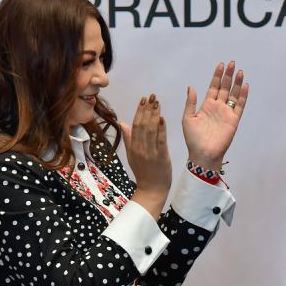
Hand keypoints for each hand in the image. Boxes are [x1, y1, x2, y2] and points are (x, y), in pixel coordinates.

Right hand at [120, 94, 170, 217]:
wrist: (151, 190)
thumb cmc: (144, 172)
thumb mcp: (132, 155)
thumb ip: (128, 139)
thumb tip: (123, 123)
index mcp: (133, 147)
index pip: (135, 125)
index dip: (139, 111)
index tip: (142, 99)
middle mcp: (140, 148)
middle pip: (142, 125)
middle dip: (147, 109)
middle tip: (151, 96)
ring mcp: (150, 153)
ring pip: (150, 130)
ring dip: (154, 115)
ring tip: (157, 102)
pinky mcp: (161, 157)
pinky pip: (160, 140)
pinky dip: (161, 129)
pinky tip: (162, 118)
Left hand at [182, 61, 249, 169]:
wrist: (203, 153)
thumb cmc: (193, 139)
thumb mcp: (187, 118)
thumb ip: (190, 102)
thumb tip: (191, 87)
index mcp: (206, 105)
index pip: (213, 87)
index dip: (217, 76)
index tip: (220, 65)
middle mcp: (218, 107)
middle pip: (224, 88)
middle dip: (228, 75)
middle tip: (232, 63)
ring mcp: (226, 113)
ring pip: (233, 94)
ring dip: (236, 83)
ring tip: (239, 71)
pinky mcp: (233, 120)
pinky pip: (239, 106)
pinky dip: (243, 96)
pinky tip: (245, 86)